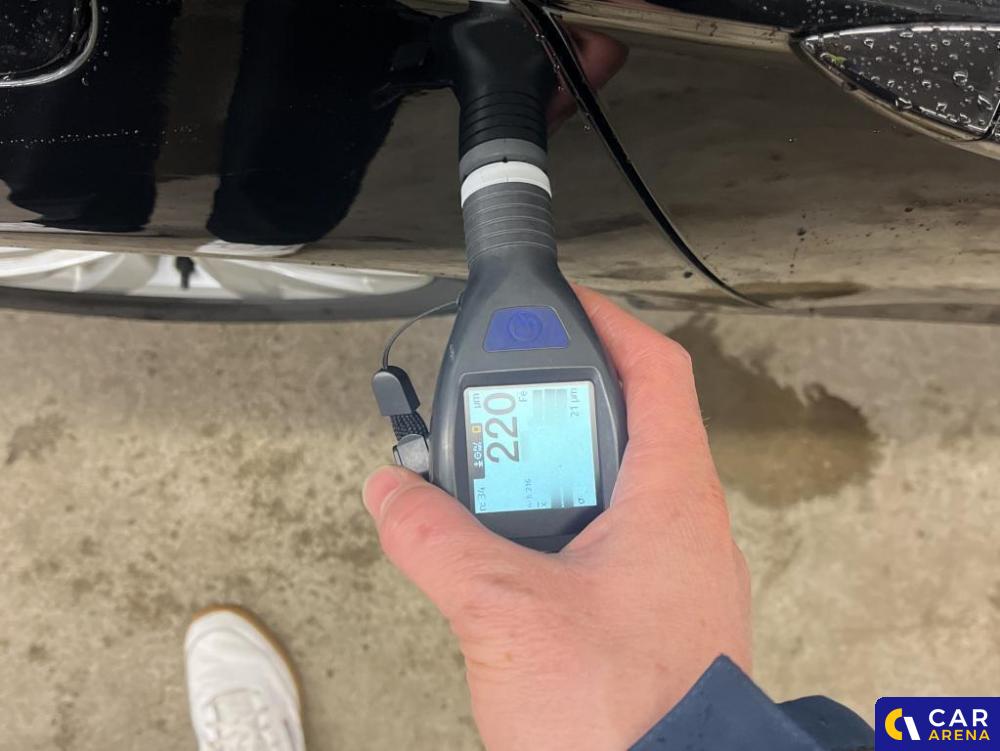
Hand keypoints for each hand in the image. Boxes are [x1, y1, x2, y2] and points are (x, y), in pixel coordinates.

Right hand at [363, 288, 750, 749]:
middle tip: (498, 412)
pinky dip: (557, 531)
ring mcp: (675, 574)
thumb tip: (392, 495)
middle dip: (555, 409)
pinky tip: (513, 561)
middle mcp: (686, 527)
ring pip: (612, 488)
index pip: (656, 370)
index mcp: (672, 498)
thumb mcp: (504, 611)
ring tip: (491, 487)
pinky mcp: (655, 616)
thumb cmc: (624, 720)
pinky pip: (607, 544)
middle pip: (626, 423)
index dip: (608, 323)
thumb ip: (436, 539)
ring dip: (549, 477)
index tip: (563, 306)